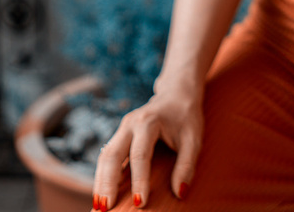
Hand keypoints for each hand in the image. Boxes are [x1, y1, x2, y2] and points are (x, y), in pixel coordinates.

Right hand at [92, 86, 203, 209]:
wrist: (177, 93)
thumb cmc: (187, 117)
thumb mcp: (194, 139)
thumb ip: (187, 165)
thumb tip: (180, 192)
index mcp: (148, 122)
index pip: (140, 154)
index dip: (139, 180)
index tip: (140, 203)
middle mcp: (130, 124)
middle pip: (111, 154)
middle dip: (107, 183)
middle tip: (105, 208)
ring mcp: (122, 129)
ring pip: (104, 156)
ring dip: (100, 181)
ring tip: (98, 205)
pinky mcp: (120, 135)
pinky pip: (107, 156)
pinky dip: (103, 175)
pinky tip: (102, 193)